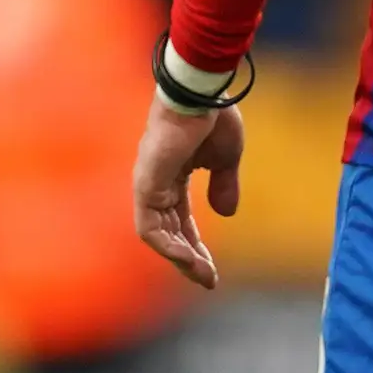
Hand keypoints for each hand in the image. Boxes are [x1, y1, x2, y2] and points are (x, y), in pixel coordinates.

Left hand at [132, 93, 243, 290]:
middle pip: (169, 232)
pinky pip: (149, 227)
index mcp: (173, 176)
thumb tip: (226, 213)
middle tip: (209, 279)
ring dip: (180, 258)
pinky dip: (167, 246)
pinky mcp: (146, 185)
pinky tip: (187, 259)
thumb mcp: (225, 159)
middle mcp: (156, 183)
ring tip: (202, 275)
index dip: (196, 245)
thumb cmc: (213, 117)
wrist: (202, 93)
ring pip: (157, 235)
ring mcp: (148, 184)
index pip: (181, 221)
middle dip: (189, 258)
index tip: (213, 269)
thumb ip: (223, 185)